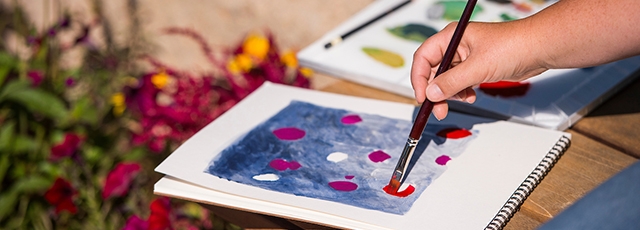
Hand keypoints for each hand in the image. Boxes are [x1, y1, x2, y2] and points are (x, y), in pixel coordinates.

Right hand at [410, 21, 547, 119]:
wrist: (540, 49)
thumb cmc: (514, 45)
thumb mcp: (478, 67)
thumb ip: (452, 81)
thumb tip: (432, 93)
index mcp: (452, 37)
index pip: (424, 57)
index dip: (419, 78)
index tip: (423, 96)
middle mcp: (456, 46)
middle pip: (433, 71)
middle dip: (435, 91)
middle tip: (437, 108)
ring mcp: (467, 57)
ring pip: (446, 79)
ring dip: (449, 94)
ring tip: (459, 101)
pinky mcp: (477, 67)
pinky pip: (460, 83)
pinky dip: (462, 92)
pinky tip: (471, 96)